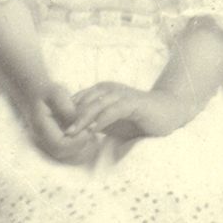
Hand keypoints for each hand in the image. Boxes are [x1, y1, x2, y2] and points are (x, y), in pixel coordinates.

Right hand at [14, 80, 101, 165]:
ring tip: (91, 127)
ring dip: (80, 143)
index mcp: (40, 126)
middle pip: (62, 152)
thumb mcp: (56, 93)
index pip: (60, 145)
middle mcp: (41, 137)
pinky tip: (85, 129)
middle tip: (93, 127)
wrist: (31, 92)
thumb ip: (67, 108)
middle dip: (80, 143)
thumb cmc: (44, 90)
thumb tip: (79, 122)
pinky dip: (76, 141)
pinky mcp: (51, 140)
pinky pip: (64, 147)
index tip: (90, 127)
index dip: (77, 141)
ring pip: (64, 152)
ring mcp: (45, 140)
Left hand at [70, 82, 198, 145]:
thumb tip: (72, 133)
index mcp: (101, 91)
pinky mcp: (133, 103)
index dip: (65, 115)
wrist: (167, 113)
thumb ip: (93, 122)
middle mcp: (108, 89)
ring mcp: (121, 94)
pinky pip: (114, 110)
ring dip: (83, 120)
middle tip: (58, 133)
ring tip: (72, 133)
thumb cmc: (137, 119)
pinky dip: (103, 119)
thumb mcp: (110, 122)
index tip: (55, 131)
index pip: (77, 101)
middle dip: (69, 118)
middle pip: (83, 102)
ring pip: (96, 105)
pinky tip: (95, 130)